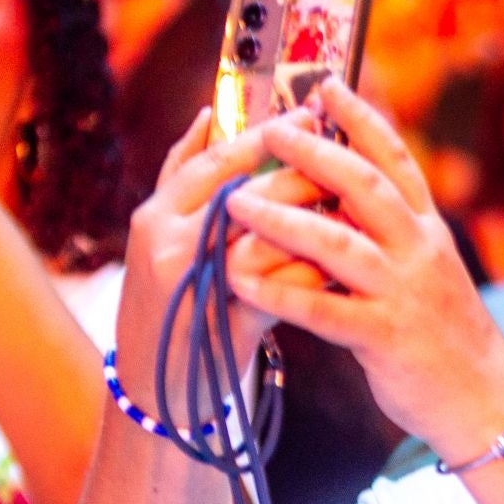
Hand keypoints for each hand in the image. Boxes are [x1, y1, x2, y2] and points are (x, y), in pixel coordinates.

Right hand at [115, 107, 328, 403]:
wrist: (154, 389)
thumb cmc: (167, 300)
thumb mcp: (158, 235)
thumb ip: (182, 174)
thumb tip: (209, 114)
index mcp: (154, 217)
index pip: (216, 162)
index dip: (265, 137)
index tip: (312, 117)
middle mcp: (168, 248)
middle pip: (246, 196)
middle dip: (300, 180)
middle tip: (343, 167)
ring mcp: (197, 289)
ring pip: (266, 242)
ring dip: (313, 228)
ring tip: (349, 214)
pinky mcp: (228, 328)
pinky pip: (283, 290)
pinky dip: (313, 275)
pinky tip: (338, 265)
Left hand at [223, 80, 503, 459]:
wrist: (485, 402)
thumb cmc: (445, 338)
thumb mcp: (427, 271)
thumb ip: (389, 235)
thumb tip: (338, 198)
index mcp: (428, 230)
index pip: (396, 160)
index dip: (362, 119)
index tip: (326, 86)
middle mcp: (419, 251)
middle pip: (365, 187)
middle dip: (314, 153)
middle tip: (271, 130)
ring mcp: (404, 292)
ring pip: (339, 243)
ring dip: (283, 220)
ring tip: (236, 204)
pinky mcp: (386, 337)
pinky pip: (325, 310)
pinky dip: (280, 293)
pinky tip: (241, 282)